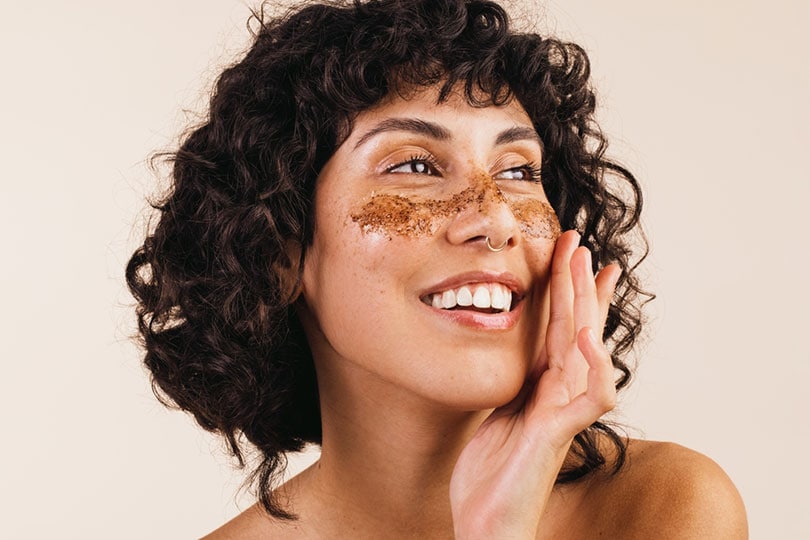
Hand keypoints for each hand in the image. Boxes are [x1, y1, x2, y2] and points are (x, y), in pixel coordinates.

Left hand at [449, 230, 619, 538]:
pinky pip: (590, 396)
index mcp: (539, 385)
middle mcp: (557, 393)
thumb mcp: (494, 413)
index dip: (567, 292)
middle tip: (579, 241)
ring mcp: (562, 411)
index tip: (571, 255)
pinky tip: (584, 335)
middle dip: (578, 283)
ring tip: (585, 266)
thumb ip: (509, 384)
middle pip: (575, 327)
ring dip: (586, 306)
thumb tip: (504, 355)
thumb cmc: (489, 476)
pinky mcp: (560, 433)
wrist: (488, 524)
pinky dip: (593, 365)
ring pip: (585, 349)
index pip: (559, 328)